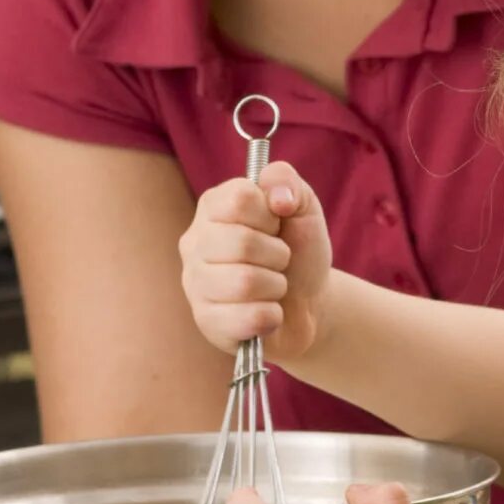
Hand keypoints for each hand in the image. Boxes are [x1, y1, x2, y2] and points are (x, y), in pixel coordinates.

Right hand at [179, 161, 332, 364]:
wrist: (309, 303)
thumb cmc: (298, 251)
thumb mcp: (302, 207)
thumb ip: (287, 181)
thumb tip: (278, 198)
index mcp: (212, 208)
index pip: (240, 198)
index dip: (270, 214)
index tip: (275, 225)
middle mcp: (194, 243)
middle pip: (242, 242)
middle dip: (277, 254)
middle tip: (279, 261)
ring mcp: (195, 285)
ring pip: (244, 282)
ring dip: (276, 286)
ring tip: (273, 286)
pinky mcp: (206, 323)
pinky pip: (247, 318)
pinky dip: (271, 316)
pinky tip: (267, 313)